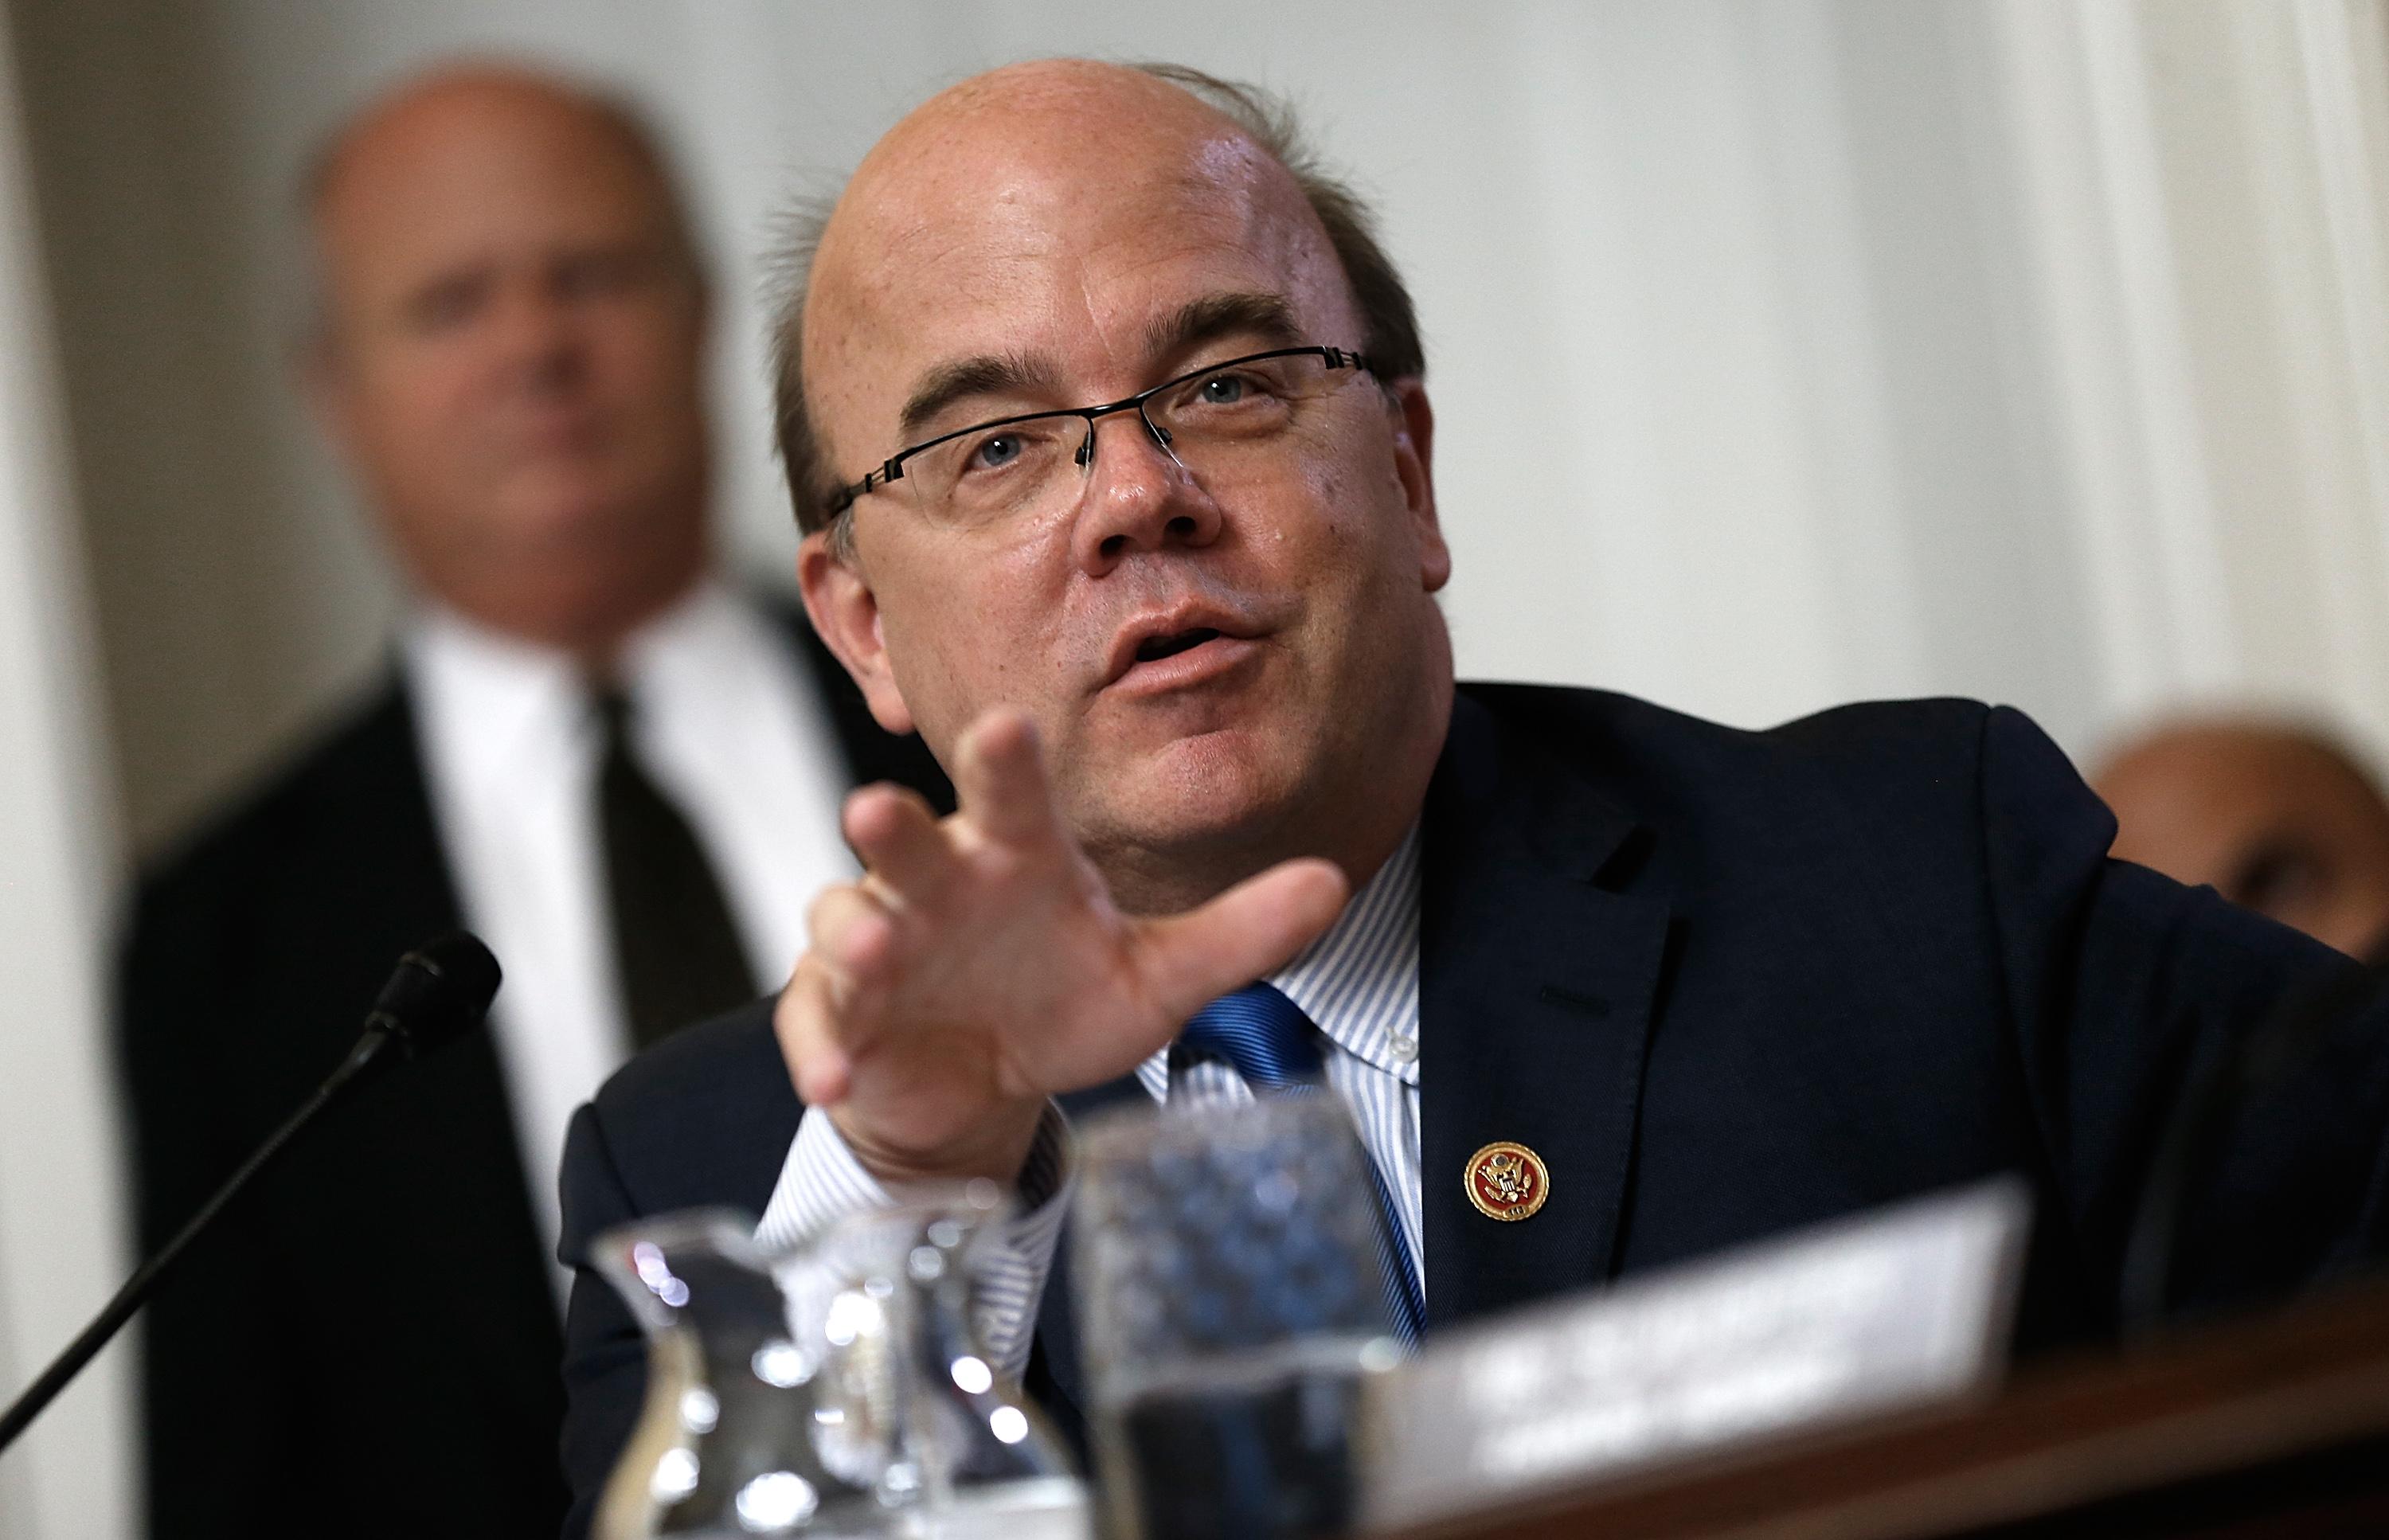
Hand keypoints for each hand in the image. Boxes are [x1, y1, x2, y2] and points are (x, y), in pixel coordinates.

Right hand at [777, 707, 1348, 1185]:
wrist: (987, 1083)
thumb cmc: (1062, 1000)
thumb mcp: (1158, 974)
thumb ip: (1238, 932)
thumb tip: (1333, 883)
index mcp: (1017, 857)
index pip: (1012, 795)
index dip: (1003, 760)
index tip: (1003, 722)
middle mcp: (939, 886)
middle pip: (905, 842)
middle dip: (888, 827)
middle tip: (876, 808)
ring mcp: (879, 948)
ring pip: (846, 919)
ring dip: (851, 936)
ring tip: (871, 955)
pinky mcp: (839, 1017)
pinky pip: (816, 1025)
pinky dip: (822, 1049)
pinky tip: (837, 1078)